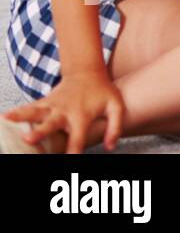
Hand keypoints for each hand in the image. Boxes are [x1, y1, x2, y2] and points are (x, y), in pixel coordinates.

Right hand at [3, 70, 124, 152]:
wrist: (88, 72)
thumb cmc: (103, 93)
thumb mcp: (116, 106)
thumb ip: (115, 126)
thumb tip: (111, 146)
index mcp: (82, 116)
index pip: (78, 137)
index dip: (74, 150)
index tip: (69, 160)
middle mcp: (65, 112)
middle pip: (51, 123)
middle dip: (40, 132)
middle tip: (28, 138)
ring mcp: (53, 105)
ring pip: (35, 111)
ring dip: (22, 116)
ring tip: (7, 118)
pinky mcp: (45, 101)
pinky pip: (30, 106)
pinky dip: (18, 111)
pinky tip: (5, 116)